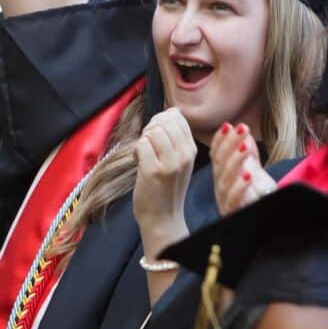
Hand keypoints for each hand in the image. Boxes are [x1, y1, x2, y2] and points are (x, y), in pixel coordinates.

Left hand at [133, 108, 196, 255]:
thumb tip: (172, 111)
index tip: (155, 137)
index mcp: (191, 150)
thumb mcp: (180, 161)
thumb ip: (176, 137)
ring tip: (143, 154)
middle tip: (147, 145)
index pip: (177, 118)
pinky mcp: (153, 171)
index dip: (161, 121)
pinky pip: (141, 145)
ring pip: (152, 131)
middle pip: (164, 121)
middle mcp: (184, 155)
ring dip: (142, 139)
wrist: (162, 218)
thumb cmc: (166, 189)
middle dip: (150, 128)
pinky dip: (136, 151)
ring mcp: (170, 163)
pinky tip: (139, 163)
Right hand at [211, 122, 275, 215]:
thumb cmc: (254, 199)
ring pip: (225, 179)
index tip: (228, 125)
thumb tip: (242, 131)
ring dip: (235, 161)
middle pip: (220, 163)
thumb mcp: (252, 172)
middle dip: (230, 144)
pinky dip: (240, 186)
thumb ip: (248, 154)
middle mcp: (220, 186)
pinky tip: (248, 175)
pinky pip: (234, 199)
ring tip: (245, 147)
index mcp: (222, 176)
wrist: (262, 225)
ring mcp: (225, 200)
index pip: (217, 155)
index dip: (221, 140)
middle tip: (242, 128)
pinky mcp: (233, 212)